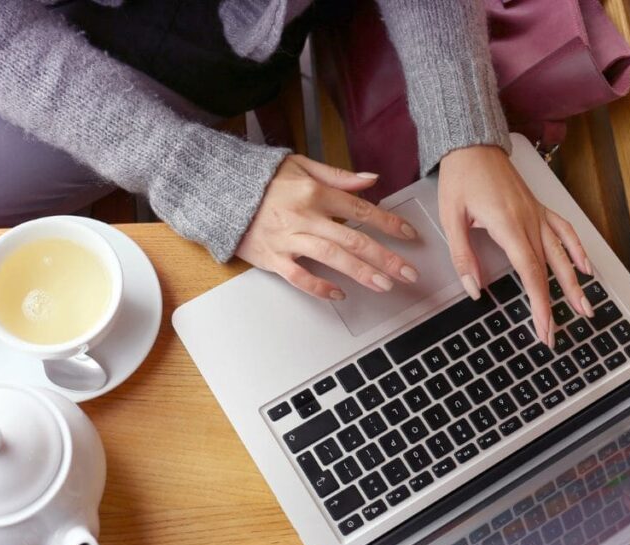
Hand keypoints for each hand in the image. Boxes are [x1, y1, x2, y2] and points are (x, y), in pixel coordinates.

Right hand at [236, 154, 419, 299]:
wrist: (219, 191)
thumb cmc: (261, 180)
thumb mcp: (301, 166)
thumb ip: (338, 176)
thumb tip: (371, 180)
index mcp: (315, 192)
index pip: (361, 210)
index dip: (388, 224)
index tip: (409, 236)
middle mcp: (305, 216)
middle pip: (353, 239)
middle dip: (384, 258)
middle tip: (407, 273)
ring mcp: (288, 239)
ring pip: (331, 258)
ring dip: (361, 273)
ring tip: (384, 285)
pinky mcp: (271, 257)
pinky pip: (298, 276)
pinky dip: (318, 286)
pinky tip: (338, 294)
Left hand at [438, 145, 593, 346]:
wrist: (472, 144)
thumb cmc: (460, 177)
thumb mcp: (451, 218)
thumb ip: (463, 256)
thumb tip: (473, 289)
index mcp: (508, 225)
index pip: (529, 273)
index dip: (539, 304)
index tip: (544, 328)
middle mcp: (529, 221)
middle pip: (548, 270)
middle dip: (555, 305)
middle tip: (557, 334)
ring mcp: (537, 213)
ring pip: (562, 254)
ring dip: (574, 284)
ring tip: (585, 308)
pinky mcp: (538, 208)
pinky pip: (564, 230)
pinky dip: (577, 249)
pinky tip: (585, 268)